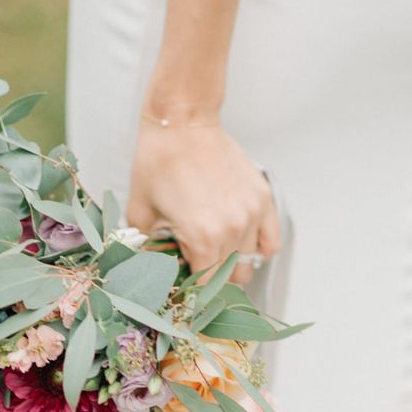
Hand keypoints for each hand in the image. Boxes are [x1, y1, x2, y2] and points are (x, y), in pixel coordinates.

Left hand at [127, 121, 280, 282]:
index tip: (186, 284)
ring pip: (250, 262)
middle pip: (230, 277)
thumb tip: (154, 272)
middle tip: (197, 265)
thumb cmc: (158, 164)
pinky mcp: (262, 199)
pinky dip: (259, 249)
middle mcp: (231, 229)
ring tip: (216, 250)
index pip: (206, 285)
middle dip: (212, 277)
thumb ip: (149, 249)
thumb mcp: (141, 213)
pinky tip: (241, 243)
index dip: (194, 288)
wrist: (182, 123)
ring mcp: (251, 214)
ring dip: (234, 263)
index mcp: (201, 238)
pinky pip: (271, 241)